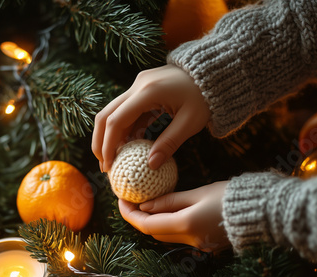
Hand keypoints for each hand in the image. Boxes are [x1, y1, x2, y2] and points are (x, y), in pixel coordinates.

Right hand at [92, 64, 209, 171]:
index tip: (108, 166)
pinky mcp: (143, 87)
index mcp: (147, 92)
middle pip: (106, 115)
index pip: (116, 121)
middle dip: (101, 142)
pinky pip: (127, 110)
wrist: (214, 71)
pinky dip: (125, 129)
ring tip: (115, 159)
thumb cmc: (206, 96)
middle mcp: (138, 85)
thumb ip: (169, 143)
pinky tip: (130, 146)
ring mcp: (139, 84)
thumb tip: (151, 165)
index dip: (108, 145)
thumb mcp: (190, 122)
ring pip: (113, 112)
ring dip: (111, 136)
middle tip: (104, 165)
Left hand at [119, 182, 230, 251]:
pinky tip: (168, 210)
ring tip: (147, 203)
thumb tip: (145, 205)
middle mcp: (189, 240)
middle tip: (132, 200)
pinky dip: (169, 224)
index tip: (121, 200)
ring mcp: (198, 245)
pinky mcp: (207, 244)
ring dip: (154, 222)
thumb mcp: (198, 193)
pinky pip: (180, 236)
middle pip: (153, 233)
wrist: (262, 212)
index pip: (146, 225)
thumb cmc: (230, 196)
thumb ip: (170, 200)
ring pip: (165, 236)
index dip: (129, 214)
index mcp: (185, 225)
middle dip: (139, 219)